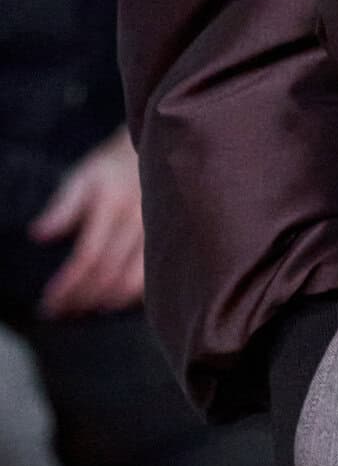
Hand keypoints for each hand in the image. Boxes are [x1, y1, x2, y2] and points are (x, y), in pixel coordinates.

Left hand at [29, 130, 145, 316]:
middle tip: (63, 313)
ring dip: (110, 301)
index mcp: (113, 203)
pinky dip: (136, 295)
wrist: (159, 153)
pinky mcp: (172, 240)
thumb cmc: (112, 170)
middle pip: (110, 271)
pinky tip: (119, 302)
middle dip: (83, 298)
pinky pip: (156, 276)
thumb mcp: (83, 177)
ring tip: (88, 311)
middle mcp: (139, 219)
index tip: (50, 303)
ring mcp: (160, 231)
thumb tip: (38, 235)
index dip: (68, 283)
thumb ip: (62, 207)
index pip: (88, 255)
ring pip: (136, 279)